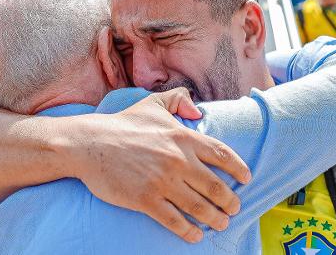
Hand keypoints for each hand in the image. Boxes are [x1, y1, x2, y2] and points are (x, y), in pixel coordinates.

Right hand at [70, 89, 250, 242]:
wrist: (90, 144)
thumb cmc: (123, 124)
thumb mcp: (153, 104)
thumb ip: (179, 99)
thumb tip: (198, 111)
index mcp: (184, 137)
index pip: (221, 155)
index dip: (238, 169)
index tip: (246, 179)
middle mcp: (178, 160)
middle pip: (215, 186)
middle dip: (230, 201)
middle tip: (235, 208)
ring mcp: (163, 181)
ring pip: (199, 206)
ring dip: (215, 218)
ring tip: (222, 223)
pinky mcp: (146, 199)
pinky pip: (175, 220)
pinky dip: (189, 231)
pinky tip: (196, 235)